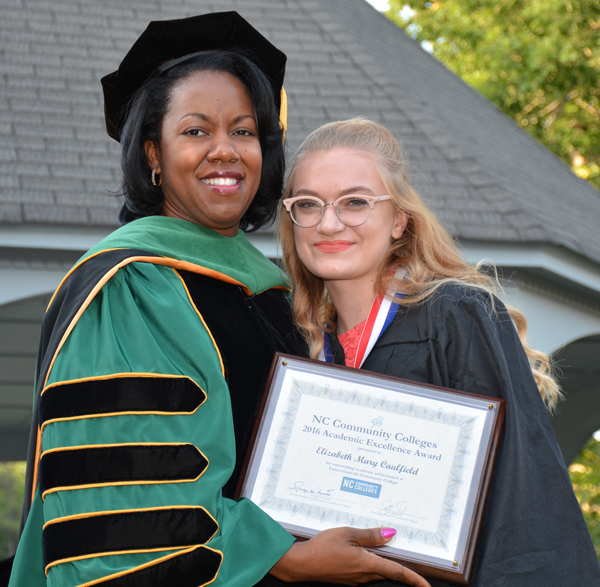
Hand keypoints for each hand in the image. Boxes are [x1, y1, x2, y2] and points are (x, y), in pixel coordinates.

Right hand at [269, 527, 430, 585]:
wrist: (301, 563)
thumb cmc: (322, 547)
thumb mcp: (347, 533)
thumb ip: (370, 535)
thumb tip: (390, 534)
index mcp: (367, 564)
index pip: (397, 572)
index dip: (415, 579)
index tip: (427, 586)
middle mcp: (363, 575)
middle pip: (387, 572)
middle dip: (398, 568)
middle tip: (405, 557)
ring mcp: (354, 579)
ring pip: (375, 571)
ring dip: (381, 563)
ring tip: (382, 549)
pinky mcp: (346, 578)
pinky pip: (363, 571)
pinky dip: (368, 562)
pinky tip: (359, 551)